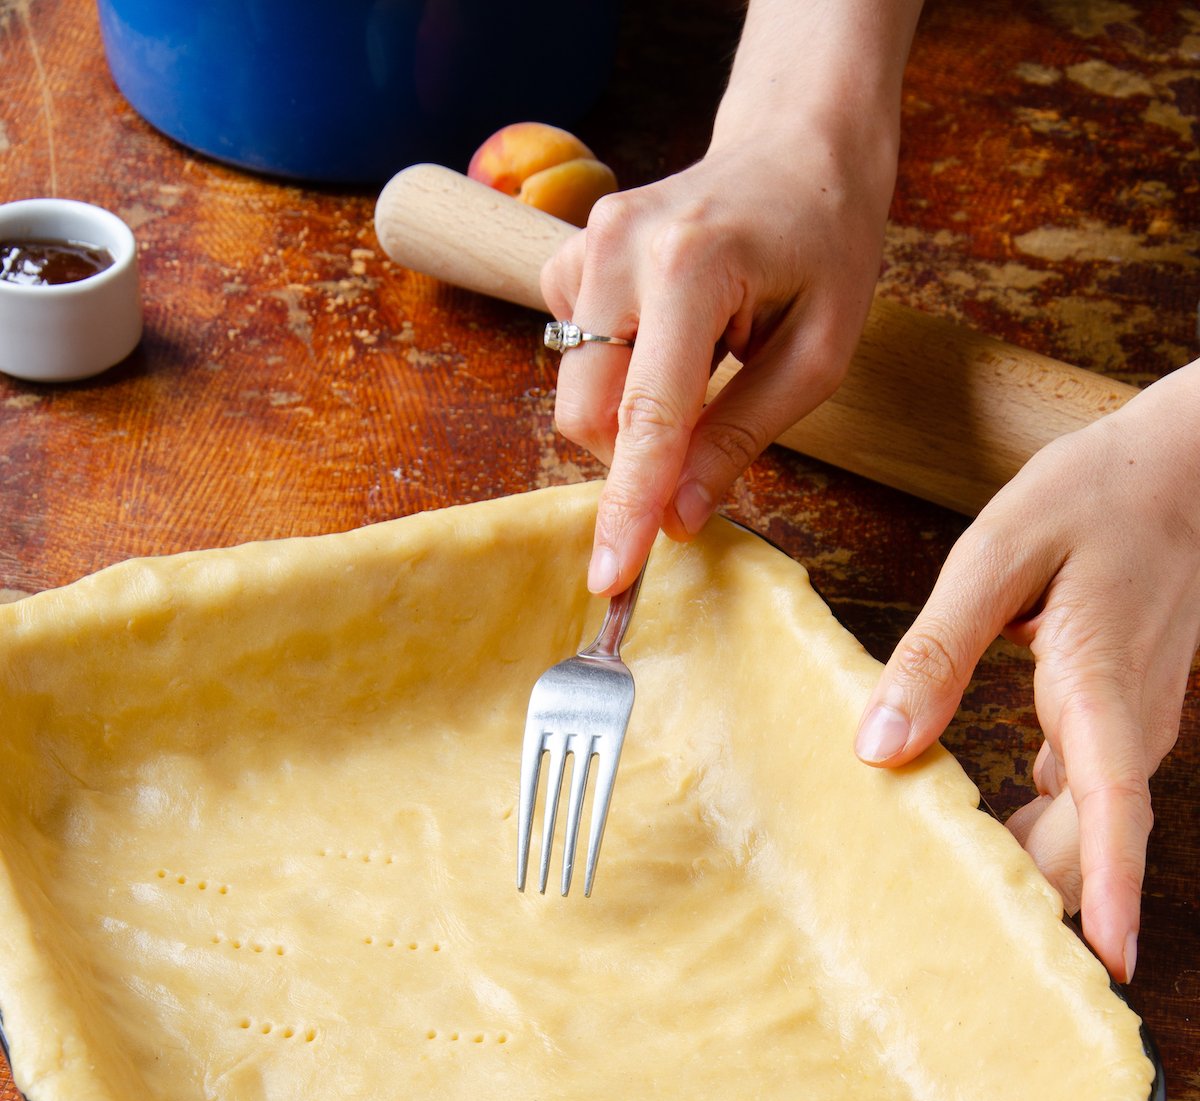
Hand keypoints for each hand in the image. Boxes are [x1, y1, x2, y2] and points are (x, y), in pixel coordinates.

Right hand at [540, 130, 897, 596]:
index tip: (610, 576)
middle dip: (633, 458)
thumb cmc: (824, 243)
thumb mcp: (819, 353)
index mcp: (690, 267)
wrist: (797, 147)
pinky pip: (571, 354)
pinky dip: (615, 373)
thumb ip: (743, 435)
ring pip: (575, 390)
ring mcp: (585, 244)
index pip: (647, 417)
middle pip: (588, 413)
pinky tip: (668, 338)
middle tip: (700, 449)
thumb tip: (679, 517)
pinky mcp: (569, 255)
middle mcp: (619, 249)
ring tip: (702, 368)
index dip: (628, 507)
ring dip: (630, 413)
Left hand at [854, 361, 1199, 981]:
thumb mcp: (999, 551)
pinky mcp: (1110, 728)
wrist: (1184, 467)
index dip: (1109, 888)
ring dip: (1029, 880)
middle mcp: (1126, 729)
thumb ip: (935, 650)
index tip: (1109, 962)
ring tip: (942, 929)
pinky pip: (1075, 807)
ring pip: (1080, 836)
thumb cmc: (1096, 495)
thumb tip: (878, 748)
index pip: (1113, 810)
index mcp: (1100, 689)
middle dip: (1038, 912)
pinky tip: (969, 849)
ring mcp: (1125, 733)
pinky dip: (1030, 838)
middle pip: (1085, 849)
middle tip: (947, 972)